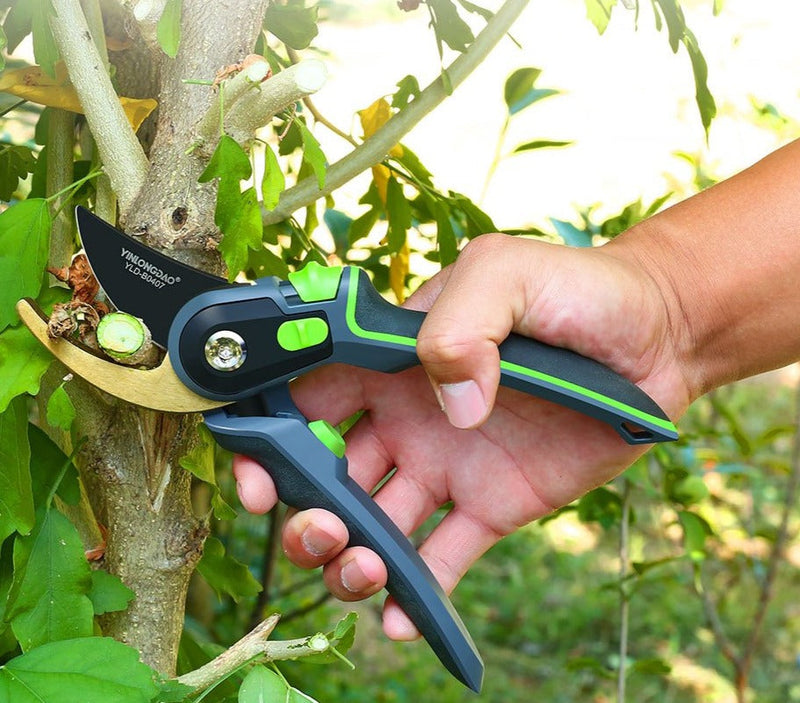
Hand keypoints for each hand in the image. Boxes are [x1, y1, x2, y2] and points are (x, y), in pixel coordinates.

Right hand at [233, 233, 691, 639]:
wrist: (655, 336)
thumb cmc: (575, 289)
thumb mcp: (506, 273)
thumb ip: (460, 323)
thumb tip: (452, 409)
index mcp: (391, 361)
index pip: (307, 399)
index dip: (270, 438)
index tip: (256, 476)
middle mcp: (406, 418)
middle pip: (328, 475)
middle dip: (305, 513)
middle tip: (319, 530)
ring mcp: (447, 465)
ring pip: (375, 525)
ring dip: (351, 559)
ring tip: (363, 570)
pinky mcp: (492, 505)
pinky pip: (443, 555)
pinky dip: (418, 594)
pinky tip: (403, 620)